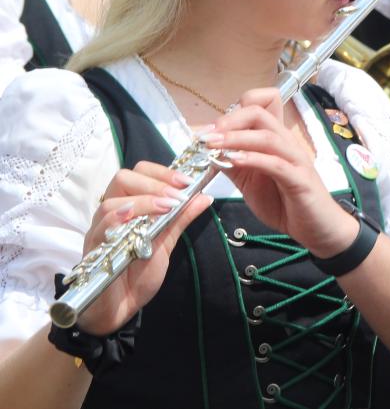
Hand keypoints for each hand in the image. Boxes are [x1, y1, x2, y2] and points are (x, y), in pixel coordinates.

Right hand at [77, 163, 211, 335]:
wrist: (119, 309)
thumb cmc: (138, 274)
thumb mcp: (166, 242)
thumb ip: (181, 218)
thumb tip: (204, 196)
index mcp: (129, 206)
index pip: (139, 173)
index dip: (162, 172)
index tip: (186, 182)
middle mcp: (111, 214)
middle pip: (123, 179)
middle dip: (154, 182)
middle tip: (177, 195)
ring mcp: (99, 230)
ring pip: (112, 202)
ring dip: (143, 201)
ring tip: (166, 208)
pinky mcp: (92, 250)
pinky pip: (101, 228)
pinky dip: (121, 219)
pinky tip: (139, 221)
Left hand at [203, 89, 358, 257]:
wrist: (316, 229)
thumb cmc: (286, 203)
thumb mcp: (251, 182)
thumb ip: (233, 164)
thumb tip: (210, 151)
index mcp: (276, 140)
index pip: (263, 104)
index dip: (236, 109)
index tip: (212, 129)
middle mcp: (287, 143)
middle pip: (260, 113)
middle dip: (229, 120)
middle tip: (207, 136)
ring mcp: (295, 160)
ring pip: (267, 136)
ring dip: (235, 138)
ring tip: (213, 145)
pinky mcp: (300, 180)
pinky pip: (277, 164)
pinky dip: (253, 159)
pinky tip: (234, 161)